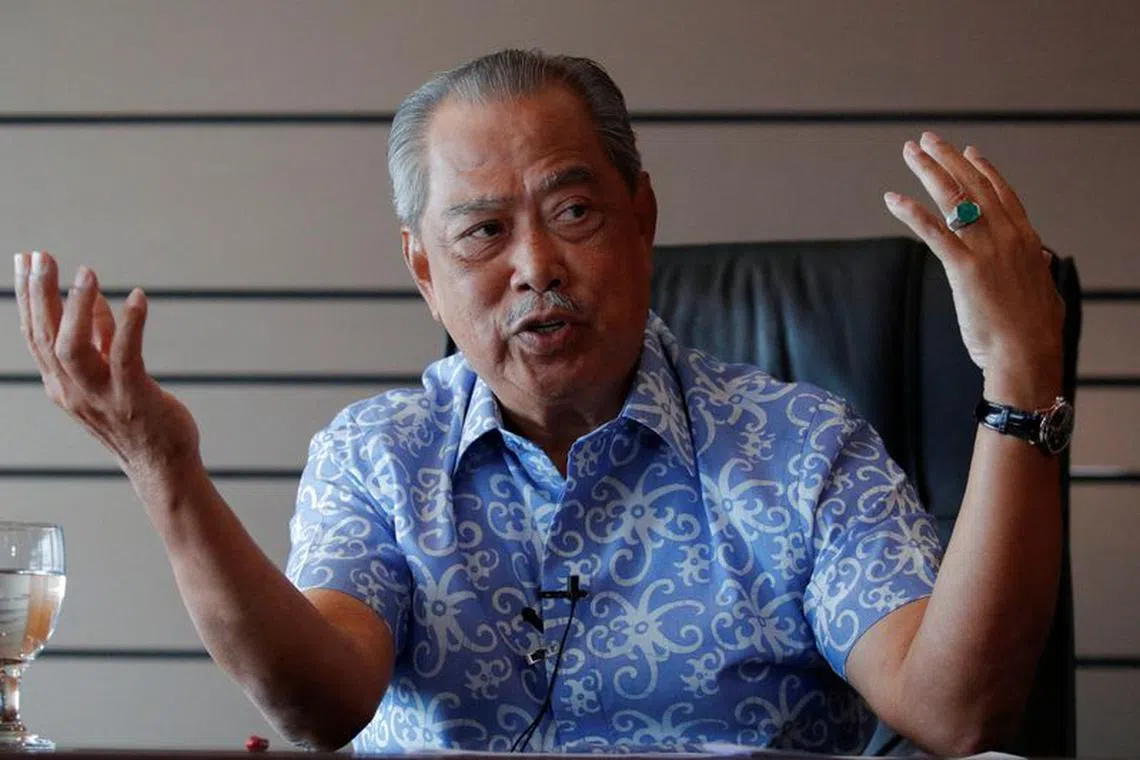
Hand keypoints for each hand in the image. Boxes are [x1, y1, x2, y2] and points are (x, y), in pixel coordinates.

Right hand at [14, 251, 201, 495]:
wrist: (163, 465)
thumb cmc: (139, 417)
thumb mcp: (111, 374)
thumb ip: (102, 338)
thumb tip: (96, 299)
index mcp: (61, 384)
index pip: (34, 335)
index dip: (27, 297)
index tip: (25, 258)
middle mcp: (72, 390)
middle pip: (45, 337)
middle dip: (39, 293)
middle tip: (41, 255)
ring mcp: (100, 396)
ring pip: (73, 347)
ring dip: (78, 307)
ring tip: (86, 272)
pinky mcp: (133, 398)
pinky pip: (126, 355)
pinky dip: (130, 324)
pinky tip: (139, 298)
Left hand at [885, 132, 1063, 407]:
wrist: (1027, 353)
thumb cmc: (1034, 330)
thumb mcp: (1044, 290)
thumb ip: (1040, 270)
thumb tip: (1043, 260)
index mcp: (1027, 239)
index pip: (1003, 193)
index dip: (983, 169)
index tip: (968, 151)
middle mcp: (1007, 236)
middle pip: (974, 186)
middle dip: (947, 159)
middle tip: (926, 140)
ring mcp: (986, 249)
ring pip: (953, 198)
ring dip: (928, 170)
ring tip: (909, 151)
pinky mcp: (964, 267)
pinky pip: (933, 230)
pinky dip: (910, 211)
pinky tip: (892, 197)